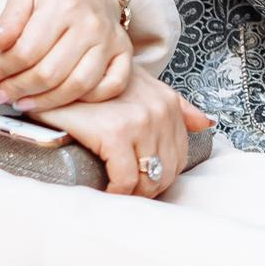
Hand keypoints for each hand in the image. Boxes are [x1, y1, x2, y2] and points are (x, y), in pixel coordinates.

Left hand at [0, 0, 131, 113]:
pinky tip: (64, 99)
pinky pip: (111, 86)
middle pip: (50, 72)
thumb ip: (8, 21)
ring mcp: (110, 40)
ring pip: (78, 85)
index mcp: (61, 5)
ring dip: (46, 102)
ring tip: (22, 104)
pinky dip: (88, 99)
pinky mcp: (125, 53)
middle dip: (18, 90)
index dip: (1, 70)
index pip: (26, 49)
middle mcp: (90, 23)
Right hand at [31, 71, 211, 197]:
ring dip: (131, 195)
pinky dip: (115, 193)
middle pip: (165, 173)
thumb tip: (205, 123)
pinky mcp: (114, 133)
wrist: (59, 70)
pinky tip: (105, 191)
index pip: (178, 158)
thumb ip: (174, 104)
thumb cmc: (96, 83)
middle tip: (125, 192)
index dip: (159, 175)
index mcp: (166, 103)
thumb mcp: (140, 85)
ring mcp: (138, 121)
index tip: (139, 180)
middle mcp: (158, 111)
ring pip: (147, 180)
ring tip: (115, 193)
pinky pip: (124, 180)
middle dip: (146, 189)